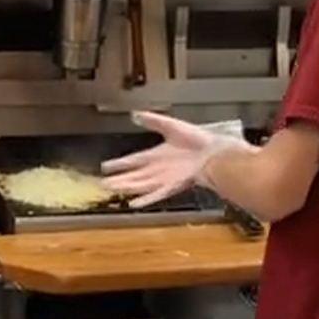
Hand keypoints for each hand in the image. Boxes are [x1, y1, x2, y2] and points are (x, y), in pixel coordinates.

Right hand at [100, 112, 252, 207]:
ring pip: (141, 185)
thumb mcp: (171, 125)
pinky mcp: (173, 186)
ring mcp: (165, 178)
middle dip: (118, 179)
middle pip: (134, 175)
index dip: (119, 163)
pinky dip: (145, 199)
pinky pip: (156, 194)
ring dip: (127, 188)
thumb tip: (135, 114)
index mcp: (156, 155)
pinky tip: (133, 204)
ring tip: (112, 190)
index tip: (106, 166)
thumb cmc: (197, 140)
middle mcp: (158, 169)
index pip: (133, 160)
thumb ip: (152, 120)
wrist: (214, 153)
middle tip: (103, 184)